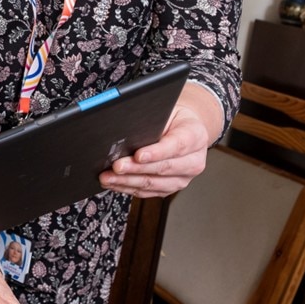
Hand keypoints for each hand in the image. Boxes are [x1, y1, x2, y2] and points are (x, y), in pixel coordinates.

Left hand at [100, 83, 222, 197]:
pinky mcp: (170, 188)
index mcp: (195, 136)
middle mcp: (194, 161)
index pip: (176, 146)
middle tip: (116, 166)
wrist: (184, 130)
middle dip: (136, 168)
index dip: (156, 152)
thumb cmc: (173, 119)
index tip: (138, 155)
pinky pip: (148, 192)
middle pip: (163, 168)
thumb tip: (126, 130)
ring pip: (154, 183)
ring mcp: (183, 178)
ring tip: (108, 177)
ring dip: (128, 181)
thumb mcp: (166, 112)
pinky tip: (114, 183)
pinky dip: (128, 188)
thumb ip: (151, 121)